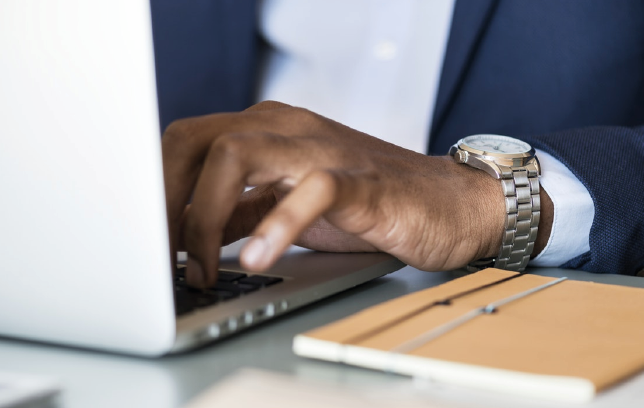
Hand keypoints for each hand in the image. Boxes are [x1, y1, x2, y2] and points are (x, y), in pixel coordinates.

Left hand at [161, 101, 551, 287]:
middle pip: (196, 140)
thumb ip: (238, 211)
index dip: (152, 190)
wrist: (446, 203)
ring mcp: (322, 150)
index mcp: (265, 131)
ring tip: (202, 268)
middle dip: (164, 200)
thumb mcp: (286, 207)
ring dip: (204, 215)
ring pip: (237, 154)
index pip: (184, 143)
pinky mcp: (359, 181)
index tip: (141, 241)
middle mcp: (286, 128)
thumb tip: (180, 238)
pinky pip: (310, 191)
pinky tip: (256, 258)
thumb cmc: (368, 205)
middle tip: (159, 257)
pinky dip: (276, 225)